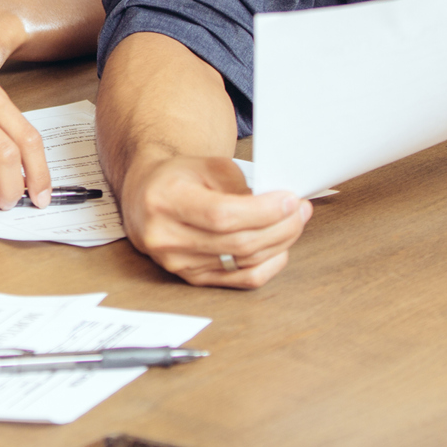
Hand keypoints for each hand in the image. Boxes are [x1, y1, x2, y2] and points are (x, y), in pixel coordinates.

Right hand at [117, 150, 310, 287]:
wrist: (146, 197)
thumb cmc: (178, 178)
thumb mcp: (205, 165)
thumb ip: (239, 184)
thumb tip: (280, 205)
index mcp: (165, 201)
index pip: (221, 215)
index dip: (262, 211)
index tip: (290, 200)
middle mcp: (166, 237)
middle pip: (236, 242)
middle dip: (279, 227)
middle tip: (300, 211)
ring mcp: (177, 263)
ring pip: (243, 262)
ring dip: (278, 244)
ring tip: (294, 224)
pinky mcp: (191, 278)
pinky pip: (239, 281)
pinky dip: (267, 266)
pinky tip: (280, 249)